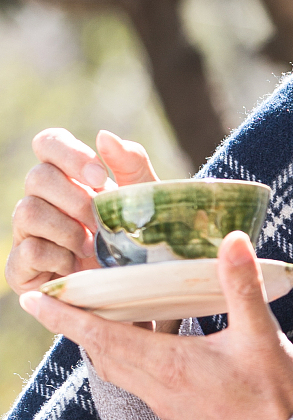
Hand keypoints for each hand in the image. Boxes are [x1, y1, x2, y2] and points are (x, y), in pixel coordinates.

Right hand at [6, 129, 157, 297]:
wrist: (134, 284)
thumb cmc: (138, 233)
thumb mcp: (144, 196)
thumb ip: (130, 162)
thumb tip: (103, 136)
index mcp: (68, 174)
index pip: (48, 143)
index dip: (69, 153)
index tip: (99, 176)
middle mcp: (41, 199)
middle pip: (37, 176)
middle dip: (74, 199)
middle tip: (101, 221)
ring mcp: (27, 233)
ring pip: (27, 212)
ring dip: (67, 230)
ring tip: (93, 247)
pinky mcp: (20, 268)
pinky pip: (26, 252)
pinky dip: (56, 258)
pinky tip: (75, 266)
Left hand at [20, 231, 292, 419]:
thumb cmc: (275, 399)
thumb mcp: (261, 336)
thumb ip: (241, 286)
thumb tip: (233, 239)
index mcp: (167, 367)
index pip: (101, 337)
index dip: (65, 317)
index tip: (34, 300)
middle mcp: (156, 389)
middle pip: (101, 352)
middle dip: (79, 323)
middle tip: (69, 293)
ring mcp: (165, 406)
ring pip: (119, 368)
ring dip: (108, 338)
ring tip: (116, 306)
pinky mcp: (178, 415)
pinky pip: (140, 379)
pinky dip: (134, 353)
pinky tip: (163, 335)